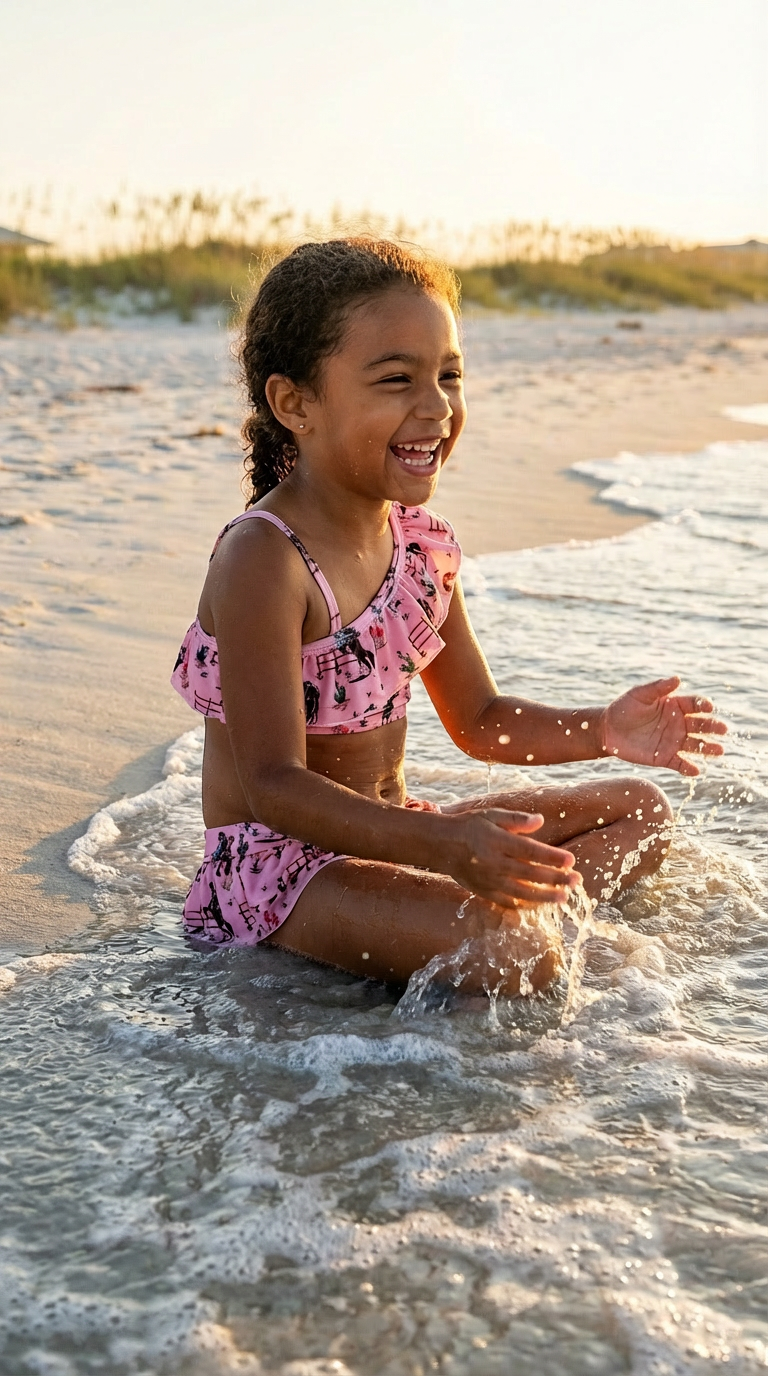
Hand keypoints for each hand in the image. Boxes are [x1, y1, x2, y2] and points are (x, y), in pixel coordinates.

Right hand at [446, 809, 580, 909]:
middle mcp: (493, 863)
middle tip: (577, 880)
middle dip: (556, 878)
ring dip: (545, 896)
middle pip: (530, 873)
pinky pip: (507, 902)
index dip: (552, 857)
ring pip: (521, 892)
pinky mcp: (484, 892)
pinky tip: (540, 904)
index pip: (530, 851)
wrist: (442, 845)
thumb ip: (517, 819)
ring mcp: (488, 880)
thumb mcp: (492, 815)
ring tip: (564, 898)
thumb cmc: (472, 826)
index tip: (571, 860)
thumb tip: (540, 820)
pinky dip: (525, 905)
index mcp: (497, 841)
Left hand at [602, 676, 726, 775]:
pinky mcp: (664, 757)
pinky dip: (688, 768)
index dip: (703, 706)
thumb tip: (677, 678)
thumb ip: (658, 688)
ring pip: (695, 745)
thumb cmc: (624, 708)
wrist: (608, 730)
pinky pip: (680, 764)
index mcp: (674, 706)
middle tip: (723, 729)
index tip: (709, 708)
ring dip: (708, 748)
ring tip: (719, 750)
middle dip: (712, 727)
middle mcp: (678, 724)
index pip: (694, 705)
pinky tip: (696, 770)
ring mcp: (673, 741)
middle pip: (700, 725)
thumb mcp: (639, 694)